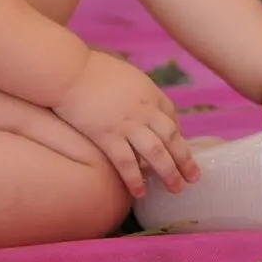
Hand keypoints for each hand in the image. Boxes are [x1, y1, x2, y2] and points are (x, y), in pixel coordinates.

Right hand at [54, 49, 200, 198]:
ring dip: (168, 173)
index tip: (179, 147)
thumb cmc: (89, 68)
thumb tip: (134, 98)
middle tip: (193, 177)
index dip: (178, 134)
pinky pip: (126, 163)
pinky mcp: (107, 136)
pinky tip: (140, 192)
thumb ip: (134, 89)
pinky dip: (135, 179)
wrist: (68, 71)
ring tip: (176, 189)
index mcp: (148, 91)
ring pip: (156, 153)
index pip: (171, 116)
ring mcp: (127, 124)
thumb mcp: (122, 72)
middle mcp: (144, 109)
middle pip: (172, 137)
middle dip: (185, 159)